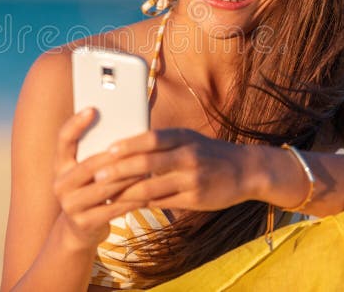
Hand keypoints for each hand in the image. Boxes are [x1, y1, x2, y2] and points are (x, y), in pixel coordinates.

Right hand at [52, 107, 148, 249]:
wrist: (80, 230)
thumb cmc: (92, 189)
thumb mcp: (87, 170)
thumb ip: (98, 150)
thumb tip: (126, 120)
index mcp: (60, 165)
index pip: (63, 139)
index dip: (76, 123)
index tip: (93, 108)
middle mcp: (60, 184)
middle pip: (88, 165)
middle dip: (113, 155)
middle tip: (135, 144)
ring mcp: (70, 205)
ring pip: (103, 187)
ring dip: (127, 177)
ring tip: (147, 166)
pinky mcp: (83, 223)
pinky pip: (112, 209)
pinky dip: (130, 199)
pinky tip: (147, 192)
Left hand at [93, 128, 251, 210]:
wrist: (245, 171)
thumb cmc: (208, 152)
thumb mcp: (189, 138)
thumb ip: (162, 142)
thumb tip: (127, 145)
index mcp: (184, 137)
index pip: (151, 138)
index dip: (128, 144)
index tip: (107, 149)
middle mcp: (188, 156)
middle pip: (147, 163)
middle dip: (119, 171)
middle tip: (97, 176)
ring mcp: (192, 180)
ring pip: (152, 188)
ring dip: (126, 193)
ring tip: (106, 196)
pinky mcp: (195, 199)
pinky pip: (162, 203)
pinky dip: (142, 204)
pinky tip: (127, 205)